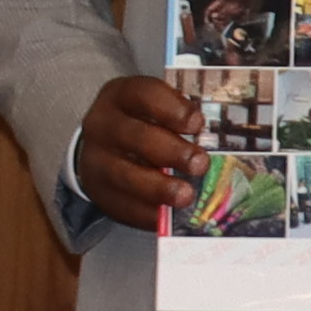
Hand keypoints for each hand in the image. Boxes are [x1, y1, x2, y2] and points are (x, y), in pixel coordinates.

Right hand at [71, 71, 206, 228]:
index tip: (197, 124)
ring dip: (158, 188)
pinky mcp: (99, 191)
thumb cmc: (141, 122)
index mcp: (121, 96)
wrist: (101, 147)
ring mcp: (96, 160)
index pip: (144, 94)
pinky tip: (168, 215)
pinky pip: (122, 205)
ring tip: (186, 195)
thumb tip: (214, 133)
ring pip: (125, 175)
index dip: (173, 109)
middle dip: (172, 152)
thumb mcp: (154, 105)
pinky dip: (147, 213)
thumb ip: (180, 112)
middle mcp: (103, 125)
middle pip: (137, 137)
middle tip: (200, 164)